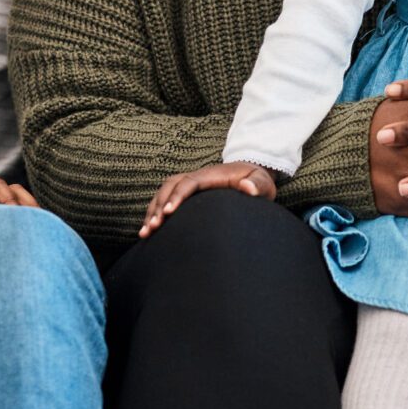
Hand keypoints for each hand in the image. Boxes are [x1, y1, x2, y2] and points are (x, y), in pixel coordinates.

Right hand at [140, 162, 276, 237]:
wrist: (251, 175)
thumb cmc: (256, 182)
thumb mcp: (263, 183)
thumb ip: (258, 185)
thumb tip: (248, 188)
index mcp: (211, 175)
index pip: (189, 183)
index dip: (177, 196)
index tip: (167, 213)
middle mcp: (197, 177)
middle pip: (170, 186)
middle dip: (158, 206)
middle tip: (153, 228)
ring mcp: (190, 184)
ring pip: (163, 193)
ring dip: (152, 211)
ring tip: (145, 233)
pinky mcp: (187, 193)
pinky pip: (165, 199)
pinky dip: (154, 212)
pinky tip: (149, 230)